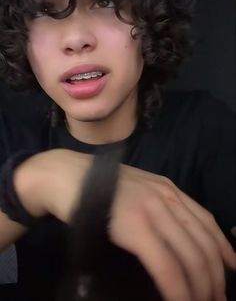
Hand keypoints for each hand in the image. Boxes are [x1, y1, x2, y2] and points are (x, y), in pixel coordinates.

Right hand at [14, 149, 235, 300]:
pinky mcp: (134, 226)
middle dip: (214, 277)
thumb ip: (156, 206)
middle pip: (203, 243)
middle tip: (216, 299)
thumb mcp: (136, 190)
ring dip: (200, 288)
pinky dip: (177, 289)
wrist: (67, 175)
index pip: (207, 221)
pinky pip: (166, 265)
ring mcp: (151, 210)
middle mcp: (165, 197)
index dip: (223, 248)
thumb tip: (173, 237)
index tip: (231, 270)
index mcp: (168, 189)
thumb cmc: (98, 184)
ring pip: (190, 257)